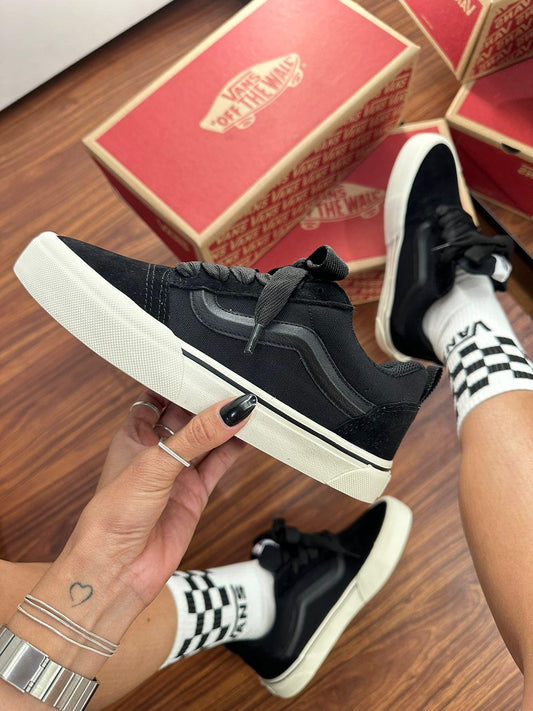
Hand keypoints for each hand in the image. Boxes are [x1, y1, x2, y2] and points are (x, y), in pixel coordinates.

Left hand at [71, 391, 255, 607]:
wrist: (116, 570)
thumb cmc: (112, 516)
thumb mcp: (155, 464)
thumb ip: (196, 436)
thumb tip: (230, 410)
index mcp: (133, 436)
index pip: (158, 397)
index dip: (179, 382)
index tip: (203, 364)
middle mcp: (156, 452)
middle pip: (187, 416)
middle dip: (207, 401)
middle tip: (233, 380)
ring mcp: (177, 473)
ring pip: (206, 440)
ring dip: (224, 424)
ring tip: (248, 403)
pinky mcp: (194, 494)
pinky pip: (218, 465)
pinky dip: (234, 450)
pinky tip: (249, 435)